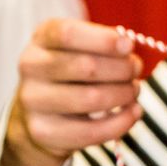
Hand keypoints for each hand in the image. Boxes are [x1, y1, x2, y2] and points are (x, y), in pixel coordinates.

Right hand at [2, 19, 142, 165]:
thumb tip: (126, 46)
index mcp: (41, 38)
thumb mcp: (78, 48)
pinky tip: (133, 112)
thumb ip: (102, 43)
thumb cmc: (70, 73)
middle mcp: (31, 67)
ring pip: (91, 99)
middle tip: (136, 70)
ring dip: (123, 94)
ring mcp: (33, 101)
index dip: (102, 39)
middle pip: (85, 66)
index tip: (129, 45)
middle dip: (122, 69)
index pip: (67, 34)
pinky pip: (91, 131)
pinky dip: (121, 122)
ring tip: (133, 91)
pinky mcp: (43, 132)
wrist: (37, 115)